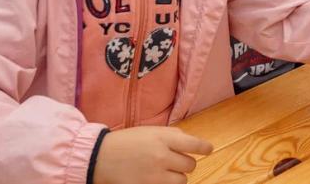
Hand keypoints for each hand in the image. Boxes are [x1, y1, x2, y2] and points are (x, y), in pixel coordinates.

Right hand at [93, 126, 212, 183]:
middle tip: (177, 161)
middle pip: (190, 165)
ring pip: (182, 181)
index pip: (193, 144)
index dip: (204, 148)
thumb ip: (172, 136)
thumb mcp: (150, 131)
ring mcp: (154, 175)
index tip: (208, 150)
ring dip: (178, 177)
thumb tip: (191, 143)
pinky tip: (159, 178)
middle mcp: (161, 156)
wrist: (100, 157)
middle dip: (186, 164)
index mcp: (163, 138)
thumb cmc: (127, 141)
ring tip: (166, 172)